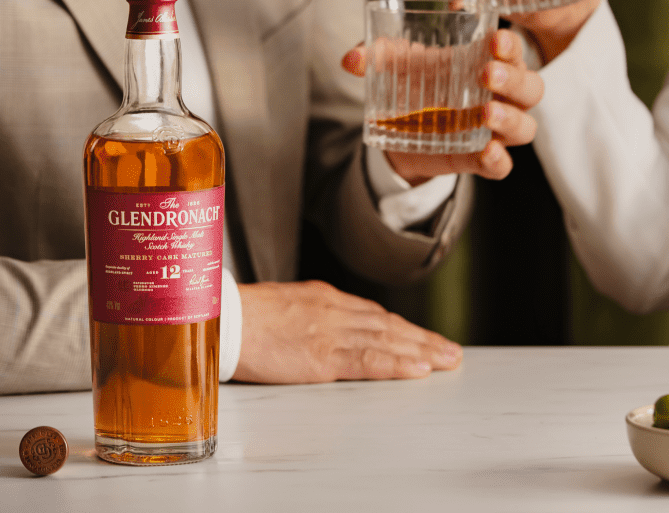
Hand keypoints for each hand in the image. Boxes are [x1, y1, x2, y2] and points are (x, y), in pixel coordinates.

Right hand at [232, 280, 461, 382]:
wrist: (217, 318)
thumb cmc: (239, 316)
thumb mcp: (283, 306)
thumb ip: (309, 315)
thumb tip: (320, 326)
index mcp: (324, 299)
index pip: (374, 315)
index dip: (403, 328)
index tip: (424, 338)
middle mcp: (335, 312)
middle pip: (389, 326)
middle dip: (423, 339)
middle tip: (450, 351)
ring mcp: (331, 332)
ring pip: (387, 341)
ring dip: (421, 351)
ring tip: (446, 360)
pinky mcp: (322, 355)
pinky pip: (368, 360)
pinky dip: (396, 364)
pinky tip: (417, 369)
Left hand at [342, 28, 543, 182]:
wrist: (399, 131)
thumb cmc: (414, 84)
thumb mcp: (395, 65)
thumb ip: (377, 57)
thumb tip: (352, 59)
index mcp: (490, 63)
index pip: (513, 51)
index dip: (511, 45)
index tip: (494, 39)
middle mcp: (502, 96)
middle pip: (531, 88)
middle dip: (513, 79)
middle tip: (487, 74)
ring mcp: (495, 130)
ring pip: (526, 126)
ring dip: (511, 119)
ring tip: (486, 113)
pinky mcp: (481, 159)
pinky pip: (503, 165)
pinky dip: (499, 160)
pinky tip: (487, 152)